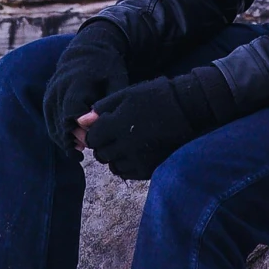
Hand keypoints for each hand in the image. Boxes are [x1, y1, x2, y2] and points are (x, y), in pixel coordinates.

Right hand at [43, 21, 129, 156]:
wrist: (88, 49)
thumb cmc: (107, 67)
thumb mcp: (116, 81)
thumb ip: (107, 104)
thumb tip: (100, 127)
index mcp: (76, 83)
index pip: (73, 114)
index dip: (82, 131)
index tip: (95, 140)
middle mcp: (58, 89)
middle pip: (62, 123)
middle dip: (75, 139)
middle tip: (90, 148)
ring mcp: (50, 95)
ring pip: (54, 126)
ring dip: (66, 140)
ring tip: (82, 151)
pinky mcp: (48, 100)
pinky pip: (51, 123)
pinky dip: (60, 135)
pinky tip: (74, 144)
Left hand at [81, 66, 233, 180]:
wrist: (187, 109)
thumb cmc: (155, 96)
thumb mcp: (127, 95)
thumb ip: (102, 109)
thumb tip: (81, 121)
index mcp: (118, 124)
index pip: (93, 138)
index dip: (94, 133)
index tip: (102, 128)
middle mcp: (126, 144)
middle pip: (101, 154)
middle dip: (103, 145)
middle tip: (113, 136)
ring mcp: (138, 159)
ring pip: (112, 166)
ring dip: (114, 156)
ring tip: (125, 144)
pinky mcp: (149, 168)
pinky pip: (127, 174)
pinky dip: (126, 165)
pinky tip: (133, 153)